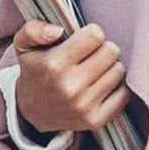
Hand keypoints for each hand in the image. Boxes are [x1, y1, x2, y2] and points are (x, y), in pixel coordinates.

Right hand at [11, 20, 130, 133]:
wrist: (32, 112)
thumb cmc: (35, 72)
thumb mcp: (24, 47)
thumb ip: (33, 29)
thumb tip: (57, 30)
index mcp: (55, 65)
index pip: (95, 36)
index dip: (91, 34)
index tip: (84, 41)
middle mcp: (71, 86)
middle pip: (112, 51)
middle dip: (102, 50)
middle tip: (91, 56)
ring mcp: (84, 105)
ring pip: (119, 70)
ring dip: (109, 68)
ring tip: (94, 71)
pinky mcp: (96, 120)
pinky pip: (124, 94)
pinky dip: (116, 88)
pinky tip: (101, 86)